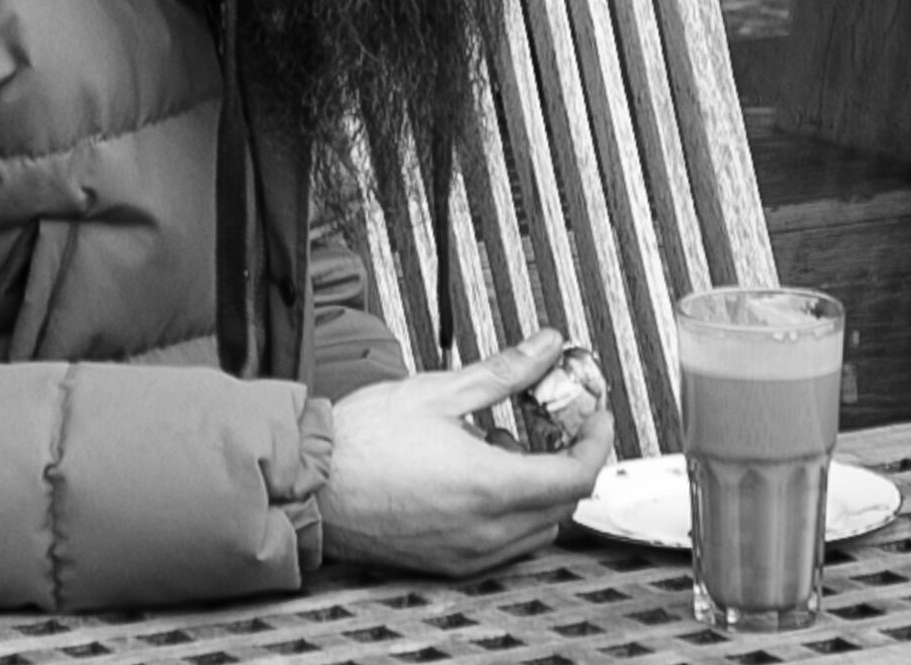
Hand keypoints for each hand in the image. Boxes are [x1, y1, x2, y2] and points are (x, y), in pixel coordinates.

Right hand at [318, 328, 614, 576]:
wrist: (313, 483)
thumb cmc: (365, 438)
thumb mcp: (440, 390)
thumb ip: (504, 370)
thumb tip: (546, 346)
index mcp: (492, 485)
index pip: (577, 476)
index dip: (596, 442)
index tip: (596, 415)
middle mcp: (488, 529)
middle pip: (563, 503)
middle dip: (567, 457)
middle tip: (550, 419)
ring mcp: (471, 553)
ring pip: (537, 528)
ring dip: (539, 486)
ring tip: (500, 441)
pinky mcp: (451, 564)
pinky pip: (506, 544)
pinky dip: (512, 510)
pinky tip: (478, 472)